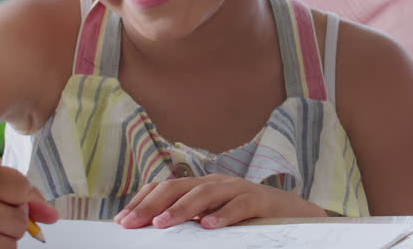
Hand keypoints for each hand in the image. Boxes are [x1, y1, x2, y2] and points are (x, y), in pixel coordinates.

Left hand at [115, 175, 326, 229]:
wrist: (289, 211)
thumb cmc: (245, 217)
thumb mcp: (212, 215)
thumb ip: (188, 219)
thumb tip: (153, 229)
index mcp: (201, 185)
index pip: (165, 186)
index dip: (143, 200)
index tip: (122, 220)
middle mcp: (216, 182)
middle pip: (179, 186)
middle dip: (152, 204)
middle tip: (132, 223)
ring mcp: (237, 189)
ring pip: (205, 193)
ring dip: (181, 208)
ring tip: (162, 224)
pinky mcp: (258, 200)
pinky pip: (239, 205)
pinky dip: (223, 215)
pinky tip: (209, 226)